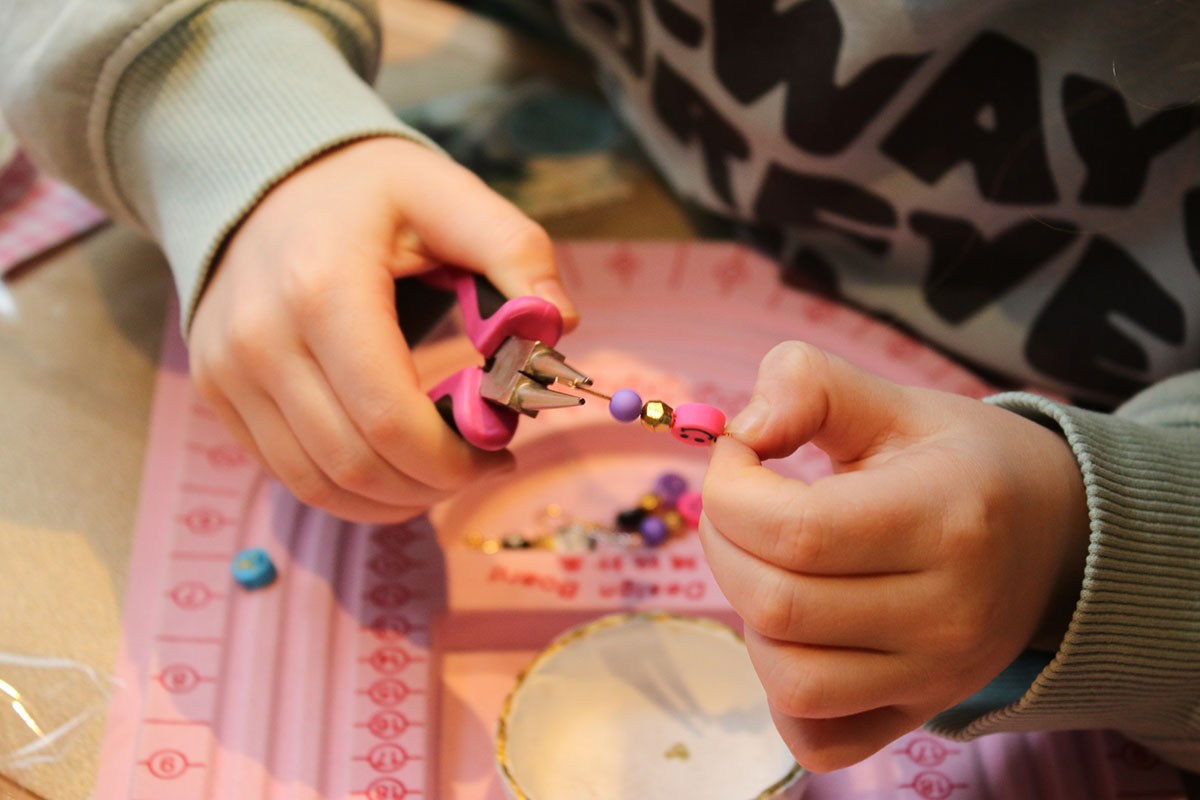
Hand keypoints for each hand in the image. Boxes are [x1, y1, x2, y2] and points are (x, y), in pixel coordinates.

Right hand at [189, 137, 576, 521]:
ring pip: (316, 485)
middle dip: (433, 484)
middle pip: (355, 464)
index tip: (502, 455)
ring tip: (439, 471)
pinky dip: (347, 488)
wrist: (260, 174)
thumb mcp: (452, 195)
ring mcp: (226, 370)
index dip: (455, 461)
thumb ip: (519, 254)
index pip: (392, 421)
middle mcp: (260, 338)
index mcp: (324, 288)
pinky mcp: (215, 390)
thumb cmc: (369, 191)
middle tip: (479, 466)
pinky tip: (391, 463)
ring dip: (391, 498)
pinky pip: (285, 472)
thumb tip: (560, 325)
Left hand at [699, 342, 1089, 771]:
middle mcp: (948, 612)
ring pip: (788, 679)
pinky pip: (818, 737)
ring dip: (750, 615)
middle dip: (724, 542)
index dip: (730, 488)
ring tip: (773, 564)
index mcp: (946, 519)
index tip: (740, 456)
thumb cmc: (963, 462)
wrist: (1057, 535)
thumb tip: (743, 429)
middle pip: (775, 605)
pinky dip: (783, 692)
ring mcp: (936, 676)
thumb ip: (809, 385)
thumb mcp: (895, 401)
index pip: (793, 531)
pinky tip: (797, 632)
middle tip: (743, 504)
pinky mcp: (919, 714)